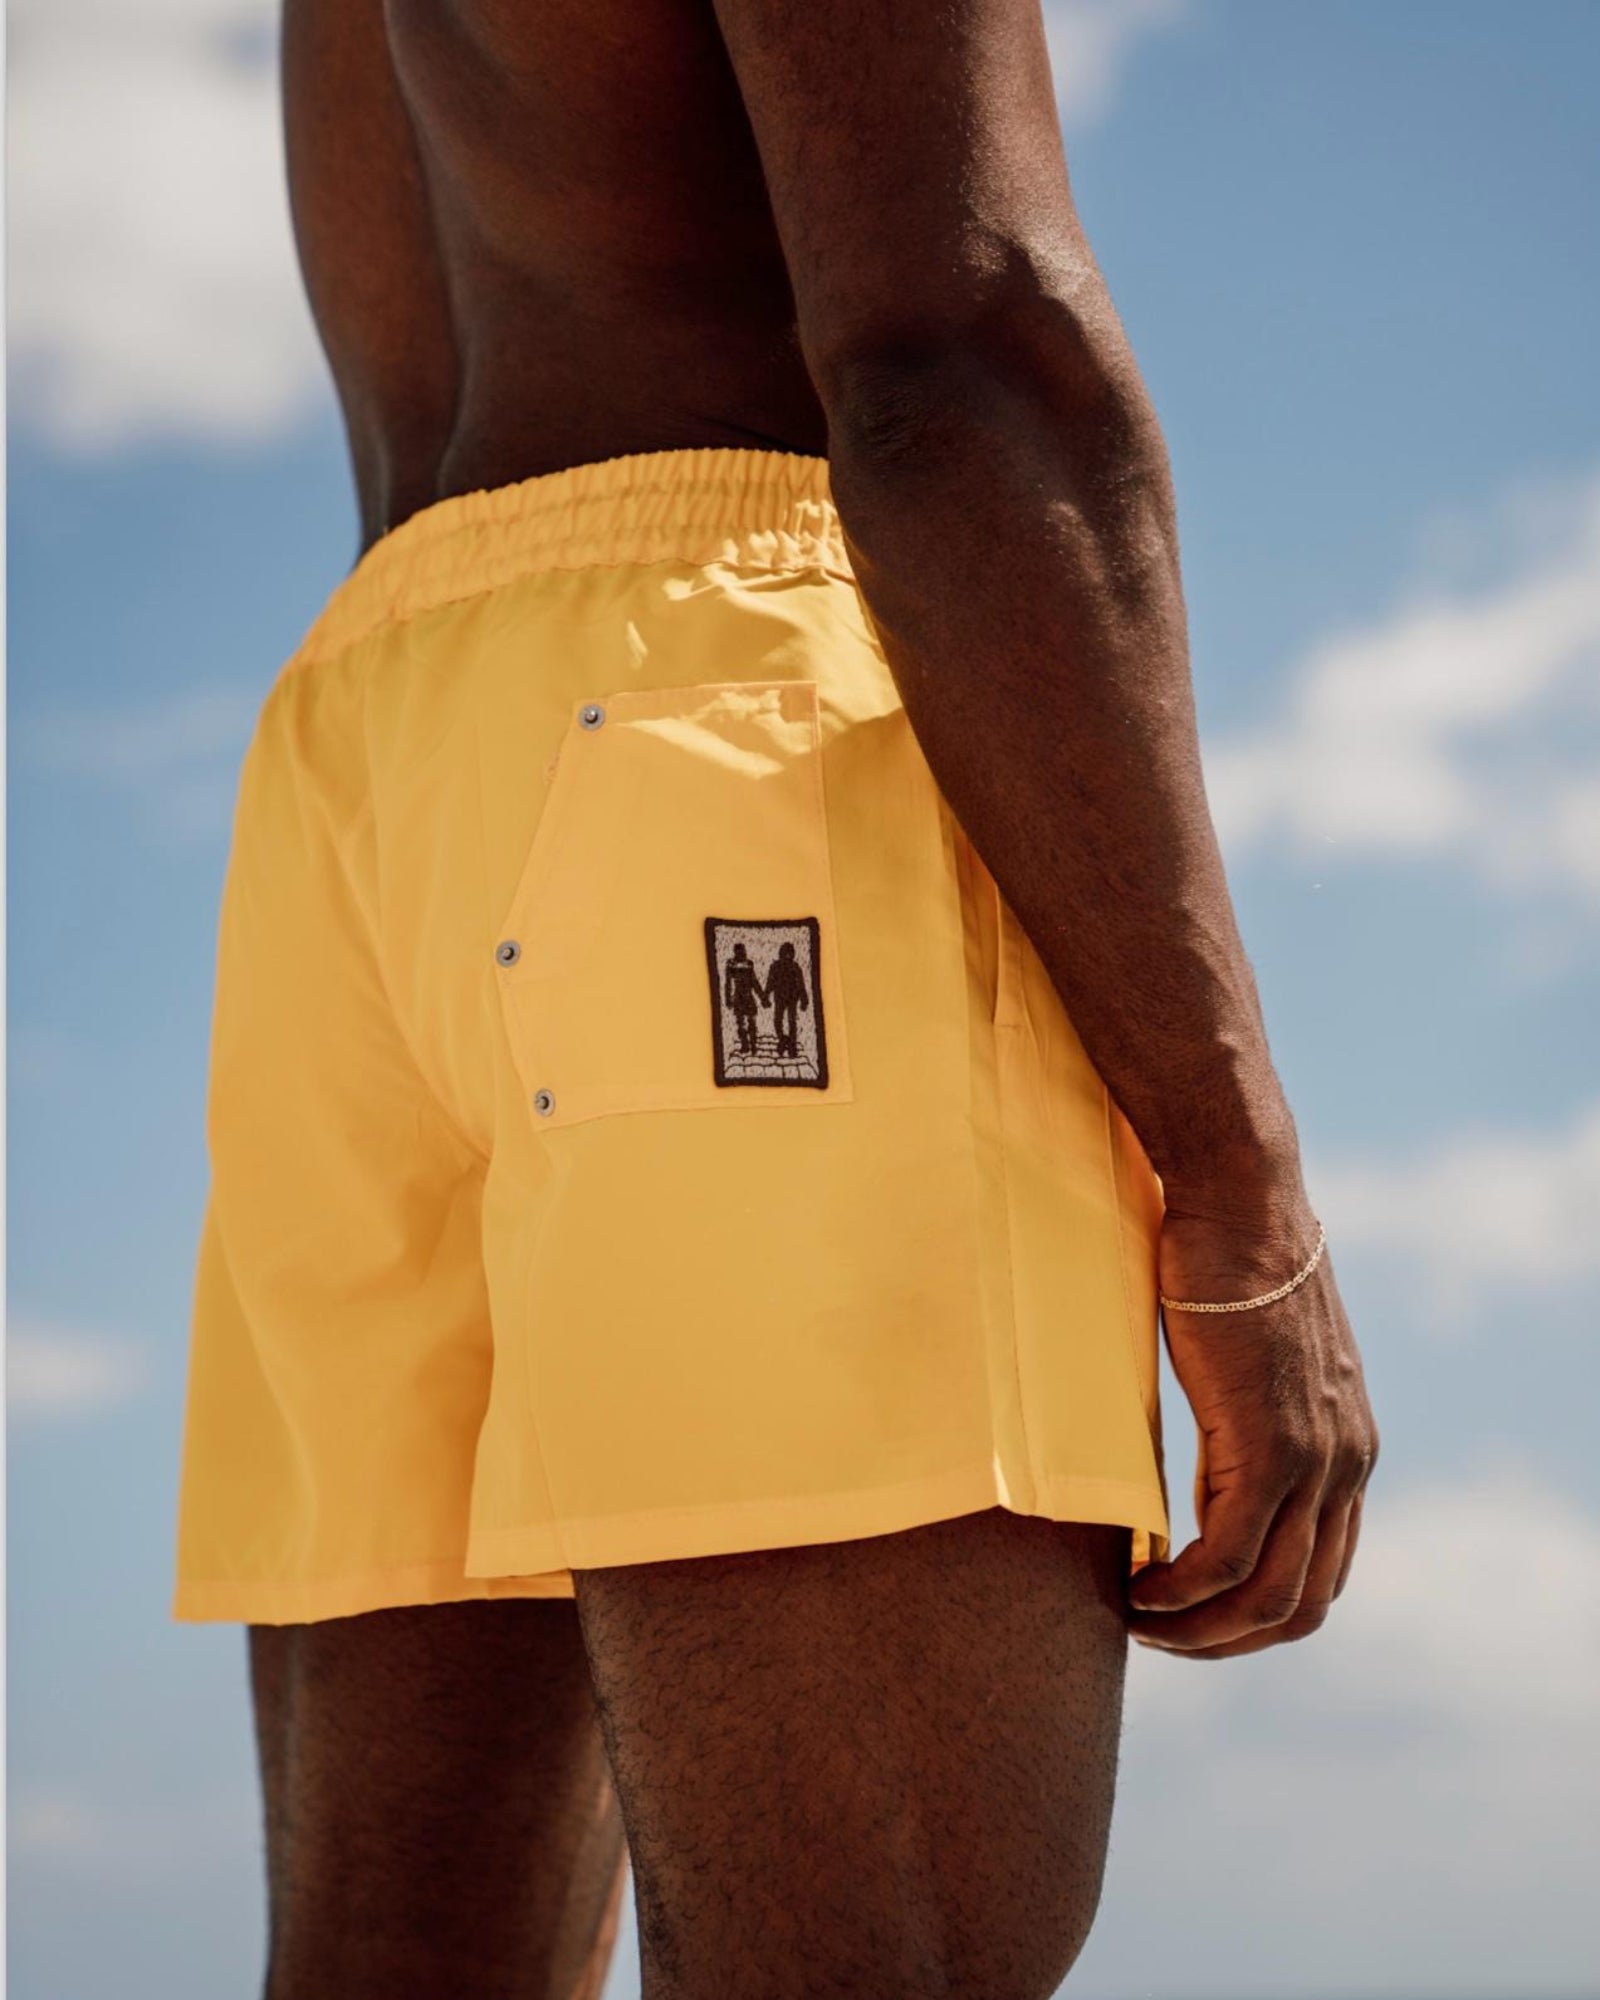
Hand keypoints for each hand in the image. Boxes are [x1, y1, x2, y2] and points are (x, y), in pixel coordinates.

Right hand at [1127, 1201, 1378, 1659]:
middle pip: (1301, 1606)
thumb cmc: (1228, 1260)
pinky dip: (1179, 1592)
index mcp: (1348, 1449)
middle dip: (1226, 1642)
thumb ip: (1255, 1412)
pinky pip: (1226, 1557)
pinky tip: (1136, 1584)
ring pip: (1267, 1597)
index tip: (1190, 1616)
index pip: (1322, 1575)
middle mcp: (1346, 1465)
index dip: (1254, 1616)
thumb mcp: (1257, 1358)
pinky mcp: (1270, 1444)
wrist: (1240, 1200)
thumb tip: (1213, 1443)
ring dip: (1197, 1630)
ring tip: (1137, 1620)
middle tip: (1157, 1636)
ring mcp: (1314, 1459)